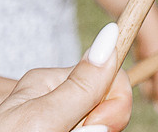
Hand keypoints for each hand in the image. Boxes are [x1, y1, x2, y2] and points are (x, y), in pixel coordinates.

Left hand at [0, 54, 132, 131]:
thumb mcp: (43, 118)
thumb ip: (80, 86)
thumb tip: (111, 34)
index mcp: (49, 82)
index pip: (109, 75)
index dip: (115, 103)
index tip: (99, 125)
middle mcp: (55, 99)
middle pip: (106, 106)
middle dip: (97, 126)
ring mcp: (57, 121)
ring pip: (98, 126)